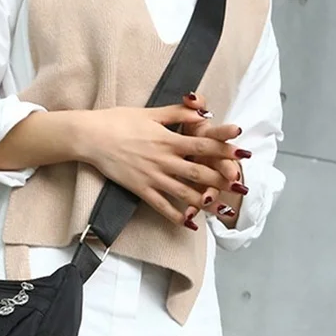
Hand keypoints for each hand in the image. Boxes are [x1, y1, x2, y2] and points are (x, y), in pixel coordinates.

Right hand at [80, 105, 251, 226]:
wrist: (92, 137)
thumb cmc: (119, 121)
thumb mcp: (151, 112)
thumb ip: (178, 112)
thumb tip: (203, 112)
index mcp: (168, 139)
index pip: (204, 144)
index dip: (225, 148)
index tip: (243, 151)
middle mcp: (164, 160)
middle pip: (199, 172)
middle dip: (222, 180)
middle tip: (240, 186)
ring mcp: (152, 177)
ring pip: (184, 192)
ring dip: (205, 202)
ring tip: (222, 209)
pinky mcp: (140, 189)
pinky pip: (161, 206)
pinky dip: (176, 216)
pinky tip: (188, 223)